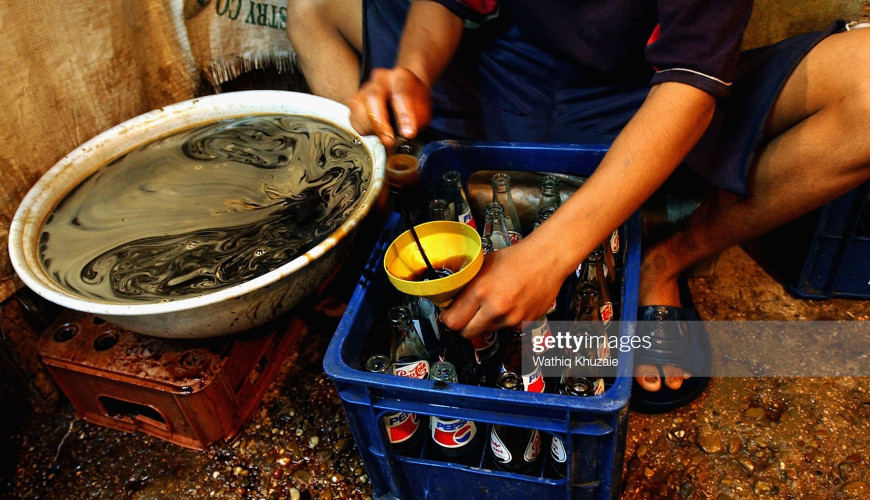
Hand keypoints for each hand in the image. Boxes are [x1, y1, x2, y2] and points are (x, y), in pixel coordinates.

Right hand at [348, 67, 431, 149]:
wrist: (405, 93)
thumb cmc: (414, 102)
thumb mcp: (424, 110)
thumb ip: (416, 120)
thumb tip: (406, 133)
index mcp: (401, 77)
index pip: (400, 93)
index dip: (404, 115)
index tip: (408, 133)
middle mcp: (380, 79)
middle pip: (373, 98)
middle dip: (380, 123)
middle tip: (389, 141)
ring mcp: (365, 88)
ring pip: (358, 107)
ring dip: (369, 127)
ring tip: (384, 135)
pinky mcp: (355, 101)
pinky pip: (353, 118)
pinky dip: (362, 129)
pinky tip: (375, 131)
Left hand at [438, 237, 565, 338]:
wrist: (547, 259)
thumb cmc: (517, 258)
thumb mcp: (483, 266)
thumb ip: (467, 285)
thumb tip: (451, 299)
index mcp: (481, 291)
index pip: (453, 321)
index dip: (448, 319)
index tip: (448, 316)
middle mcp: (496, 308)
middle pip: (467, 333)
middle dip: (463, 326)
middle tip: (465, 315)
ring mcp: (512, 319)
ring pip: (487, 331)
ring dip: (484, 323)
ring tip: (492, 304)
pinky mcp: (525, 323)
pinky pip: (506, 328)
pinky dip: (503, 321)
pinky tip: (508, 304)